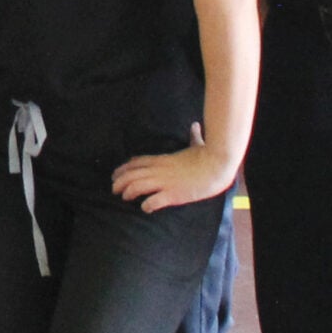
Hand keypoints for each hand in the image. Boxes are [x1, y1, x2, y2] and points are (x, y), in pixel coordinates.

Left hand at [112, 123, 240, 211]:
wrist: (218, 165)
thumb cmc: (209, 155)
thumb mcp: (197, 144)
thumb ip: (193, 136)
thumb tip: (195, 125)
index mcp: (163, 159)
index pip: (137, 162)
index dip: (124, 168)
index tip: (116, 174)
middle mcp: (160, 170)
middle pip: (132, 174)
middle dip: (119, 182)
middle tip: (113, 189)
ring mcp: (165, 182)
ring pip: (137, 186)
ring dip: (128, 192)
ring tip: (124, 198)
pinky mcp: (173, 194)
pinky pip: (154, 201)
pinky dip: (147, 205)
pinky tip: (145, 208)